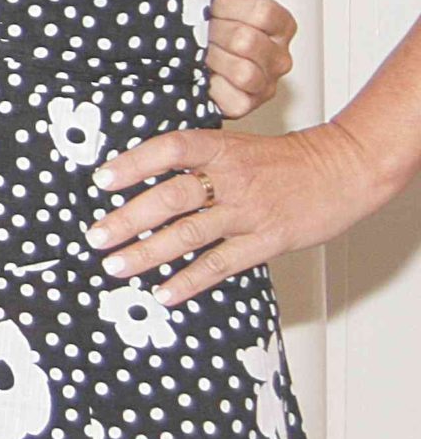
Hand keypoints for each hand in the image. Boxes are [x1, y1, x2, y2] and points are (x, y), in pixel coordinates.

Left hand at [87, 119, 401, 306]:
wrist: (341, 169)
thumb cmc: (281, 159)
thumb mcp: (235, 145)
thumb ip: (196, 158)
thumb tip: (140, 174)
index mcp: (220, 148)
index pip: (170, 149)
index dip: (134, 162)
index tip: (101, 180)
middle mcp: (231, 178)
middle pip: (172, 197)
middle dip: (128, 218)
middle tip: (95, 237)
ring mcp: (248, 212)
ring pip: (190, 234)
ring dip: (148, 253)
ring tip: (115, 266)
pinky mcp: (267, 241)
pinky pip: (222, 263)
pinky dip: (191, 280)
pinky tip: (164, 293)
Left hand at [203, 0, 294, 118]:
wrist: (190, 62)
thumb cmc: (212, 28)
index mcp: (279, 25)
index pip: (263, 11)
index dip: (229, 6)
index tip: (211, 6)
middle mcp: (279, 57)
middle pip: (247, 40)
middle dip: (214, 33)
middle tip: (197, 31)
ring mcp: (266, 83)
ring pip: (244, 72)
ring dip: (212, 59)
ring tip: (198, 52)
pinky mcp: (247, 105)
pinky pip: (233, 99)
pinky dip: (211, 87)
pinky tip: (200, 75)